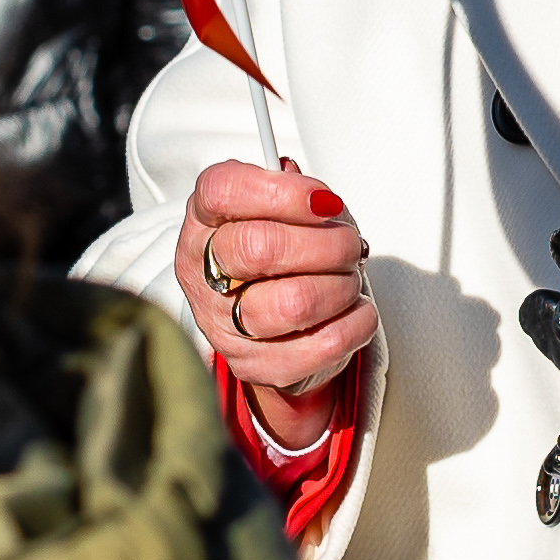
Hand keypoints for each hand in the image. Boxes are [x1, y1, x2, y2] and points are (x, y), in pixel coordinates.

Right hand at [174, 160, 369, 404]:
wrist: (277, 328)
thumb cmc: (281, 260)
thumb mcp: (281, 211)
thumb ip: (295, 192)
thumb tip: (316, 197)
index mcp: (204, 224)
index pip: (223, 192)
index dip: (282, 192)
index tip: (324, 201)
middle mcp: (204, 275)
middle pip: (260, 247)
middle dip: (325, 242)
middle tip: (348, 243)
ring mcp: (225, 328)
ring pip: (294, 302)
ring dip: (342, 285)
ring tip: (348, 278)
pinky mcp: (259, 367)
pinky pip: (324, 343)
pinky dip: (355, 321)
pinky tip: (353, 309)